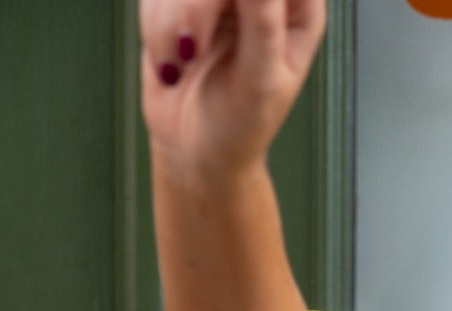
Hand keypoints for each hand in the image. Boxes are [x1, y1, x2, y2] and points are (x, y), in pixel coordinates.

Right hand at [138, 0, 326, 183]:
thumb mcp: (260, 80)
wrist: (197, 154)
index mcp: (298, 4)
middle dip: (195, 5)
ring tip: (178, 67)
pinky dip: (154, 27)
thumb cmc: (241, 125)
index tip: (224, 12)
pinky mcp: (179, 1)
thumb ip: (263, 22)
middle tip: (190, 49)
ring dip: (169, 20)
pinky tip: (170, 65)